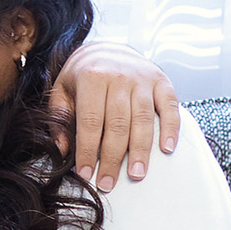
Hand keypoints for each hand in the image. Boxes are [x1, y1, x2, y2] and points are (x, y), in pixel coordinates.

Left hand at [50, 44, 180, 190]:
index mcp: (92, 77)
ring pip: (144, 119)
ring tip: (136, 174)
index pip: (90, 121)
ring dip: (140, 150)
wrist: (108, 47)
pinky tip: (166, 149)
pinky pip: (170, 106)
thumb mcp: (62, 90)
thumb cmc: (82, 75)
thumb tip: (62, 151)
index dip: (87, 150)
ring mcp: (143, 79)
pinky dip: (171, 128)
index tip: (86, 174)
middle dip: (112, 158)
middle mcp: (120, 77)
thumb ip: (59, 118)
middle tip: (108, 182)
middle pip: (118, 124)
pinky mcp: (162, 81)